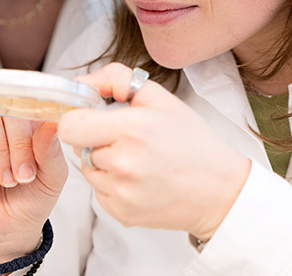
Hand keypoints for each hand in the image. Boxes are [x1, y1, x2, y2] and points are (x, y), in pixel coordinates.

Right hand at [0, 110, 66, 263]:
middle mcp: (0, 120)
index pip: (28, 100)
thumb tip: (52, 123)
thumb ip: (51, 150)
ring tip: (8, 182)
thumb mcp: (52, 177)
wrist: (8, 229)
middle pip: (5, 108)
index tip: (42, 147)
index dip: (34, 120)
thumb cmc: (31, 198)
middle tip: (24, 176)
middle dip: (18, 145)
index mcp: (26, 120)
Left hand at [59, 63, 250, 240]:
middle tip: (122, 137)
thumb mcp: (160, 98)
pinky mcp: (121, 213)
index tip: (89, 115)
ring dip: (103, 162)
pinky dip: (112, 183)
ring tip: (136, 159)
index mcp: (133, 130)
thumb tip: (83, 83)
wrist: (220, 192)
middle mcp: (124, 164)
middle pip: (78, 146)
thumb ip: (116, 79)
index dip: (76, 117)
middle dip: (93, 138)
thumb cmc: (193, 142)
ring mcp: (122, 192)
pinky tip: (139, 178)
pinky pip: (99, 191)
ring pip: (88, 169)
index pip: (71, 125)